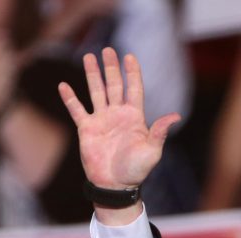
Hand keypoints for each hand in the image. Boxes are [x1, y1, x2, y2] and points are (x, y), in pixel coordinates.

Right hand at [58, 47, 180, 189]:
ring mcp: (101, 120)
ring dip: (92, 75)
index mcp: (134, 118)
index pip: (134, 89)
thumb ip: (160, 131)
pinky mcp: (86, 129)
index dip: (132, 73)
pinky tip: (64, 86)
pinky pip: (77, 110)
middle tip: (108, 50)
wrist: (115, 185)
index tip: (130, 56)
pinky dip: (70, 99)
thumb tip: (176, 116)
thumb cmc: (136, 170)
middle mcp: (117, 115)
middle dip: (111, 68)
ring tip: (89, 57)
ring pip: (96, 92)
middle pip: (114, 85)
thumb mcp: (152, 151)